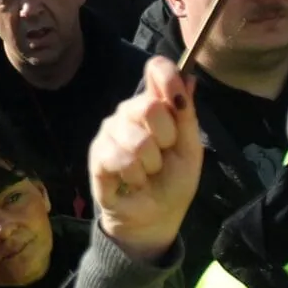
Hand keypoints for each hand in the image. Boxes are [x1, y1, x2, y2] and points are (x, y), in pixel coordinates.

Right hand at [88, 57, 200, 260]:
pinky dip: (134, 176)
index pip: (156, 70)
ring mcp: (109, 132)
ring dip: (150, 165)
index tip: (178, 101)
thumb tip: (190, 77)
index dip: (168, 79)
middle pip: (148, 105)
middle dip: (166, 138)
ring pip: (136, 138)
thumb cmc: (174, 181)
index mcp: (155, 104)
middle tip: (164, 154)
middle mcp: (128, 112)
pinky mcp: (97, 155)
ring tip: (148, 173)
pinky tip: (133, 182)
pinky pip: (119, 158)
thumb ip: (187, 115)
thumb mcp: (190, 149)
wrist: (155, 217)